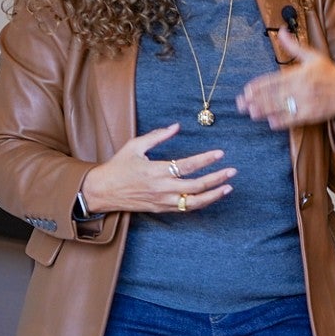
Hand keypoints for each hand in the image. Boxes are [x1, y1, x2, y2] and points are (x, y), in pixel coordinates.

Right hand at [79, 123, 234, 214]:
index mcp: (156, 171)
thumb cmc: (118, 166)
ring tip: (228, 188)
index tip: (220, 153)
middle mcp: (161, 188)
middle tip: (232, 171)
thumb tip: (177, 126)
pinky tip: (211, 196)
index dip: (205, 160)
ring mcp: (162, 201)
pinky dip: (200, 203)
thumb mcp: (135, 146)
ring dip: (213, 195)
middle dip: (216, 179)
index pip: (187, 165)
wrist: (102, 191)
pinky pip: (185, 209)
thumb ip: (158, 135)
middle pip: (196, 186)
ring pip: (194, 202)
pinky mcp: (161, 209)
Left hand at [236, 27, 334, 129]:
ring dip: (265, 110)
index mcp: (300, 72)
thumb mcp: (313, 56)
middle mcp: (302, 87)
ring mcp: (307, 102)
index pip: (274, 79)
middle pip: (275, 94)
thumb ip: (294, 46)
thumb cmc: (329, 73)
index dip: (259, 85)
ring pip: (282, 107)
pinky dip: (283, 121)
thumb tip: (281, 30)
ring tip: (251, 113)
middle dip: (256, 99)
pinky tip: (271, 122)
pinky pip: (295, 118)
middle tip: (241, 104)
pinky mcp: (312, 114)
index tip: (246, 90)